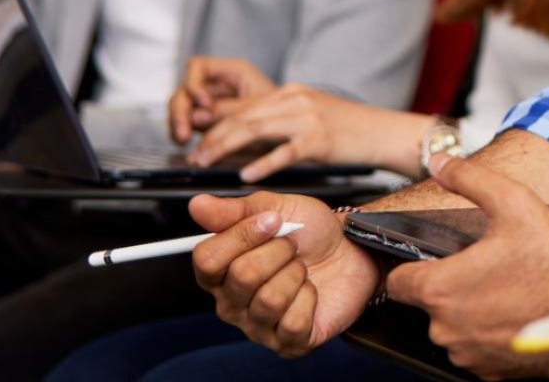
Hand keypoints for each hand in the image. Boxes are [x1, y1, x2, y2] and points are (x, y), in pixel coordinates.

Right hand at [168, 56, 276, 143]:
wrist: (293, 127)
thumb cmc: (283, 111)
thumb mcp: (257, 108)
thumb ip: (228, 111)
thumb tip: (196, 117)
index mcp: (232, 71)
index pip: (197, 66)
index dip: (195, 83)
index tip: (204, 103)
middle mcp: (216, 84)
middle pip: (185, 89)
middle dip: (180, 111)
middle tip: (183, 133)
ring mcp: (209, 102)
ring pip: (181, 107)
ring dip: (178, 124)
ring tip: (183, 141)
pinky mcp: (207, 119)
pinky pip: (187, 123)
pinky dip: (183, 132)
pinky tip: (184, 143)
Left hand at [190, 83, 429, 181]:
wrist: (383, 132)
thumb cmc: (348, 130)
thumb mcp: (310, 115)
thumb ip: (278, 121)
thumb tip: (242, 139)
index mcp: (291, 92)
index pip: (243, 107)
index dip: (215, 126)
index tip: (198, 144)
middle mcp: (296, 99)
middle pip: (243, 117)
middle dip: (213, 138)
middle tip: (193, 158)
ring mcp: (308, 118)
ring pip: (255, 130)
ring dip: (225, 149)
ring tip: (207, 164)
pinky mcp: (319, 140)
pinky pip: (283, 153)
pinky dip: (261, 165)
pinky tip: (246, 175)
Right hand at [190, 191, 378, 356]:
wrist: (351, 250)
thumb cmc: (309, 233)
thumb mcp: (275, 208)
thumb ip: (234, 210)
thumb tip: (197, 205)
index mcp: (220, 271)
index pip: (207, 259)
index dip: (243, 235)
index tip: (273, 220)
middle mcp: (231, 303)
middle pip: (242, 276)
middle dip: (279, 251)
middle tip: (293, 247)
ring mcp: (257, 326)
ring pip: (270, 299)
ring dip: (296, 274)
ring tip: (303, 269)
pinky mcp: (287, 343)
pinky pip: (293, 321)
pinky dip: (311, 298)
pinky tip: (311, 292)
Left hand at [385, 157, 548, 375]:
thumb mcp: (514, 203)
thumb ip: (469, 178)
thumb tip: (439, 162)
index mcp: (442, 289)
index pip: (397, 282)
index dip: (414, 266)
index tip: (438, 259)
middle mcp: (447, 328)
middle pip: (428, 304)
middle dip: (450, 286)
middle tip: (487, 267)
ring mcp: (469, 354)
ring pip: (452, 329)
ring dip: (469, 312)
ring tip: (505, 289)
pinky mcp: (490, 372)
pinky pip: (476, 351)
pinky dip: (489, 334)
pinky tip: (515, 312)